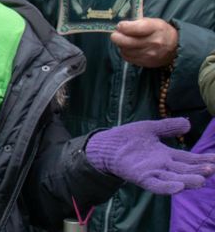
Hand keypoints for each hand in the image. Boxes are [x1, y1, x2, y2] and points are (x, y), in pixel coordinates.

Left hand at [86, 118, 214, 193]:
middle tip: (213, 169)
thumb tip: (188, 123)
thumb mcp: (151, 128)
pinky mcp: (141, 177)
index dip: (204, 160)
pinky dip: (166, 187)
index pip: (190, 159)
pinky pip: (156, 185)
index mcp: (167, 155)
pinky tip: (178, 187)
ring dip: (187, 181)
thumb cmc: (128, 138)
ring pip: (174, 179)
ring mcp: (152, 172)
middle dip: (200, 171)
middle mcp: (163, 166)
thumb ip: (168, 127)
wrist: (106, 145)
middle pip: (186, 171)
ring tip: (201, 181)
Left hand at [110, 18, 177, 67]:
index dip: (124, 27)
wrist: (175, 48)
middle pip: (126, 42)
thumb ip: (138, 22)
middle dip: (116, 37)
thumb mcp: (154, 22)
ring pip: (125, 50)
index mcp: (156, 29)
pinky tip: (128, 48)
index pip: (136, 28)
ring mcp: (149, 54)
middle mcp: (153, 42)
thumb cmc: (161, 31)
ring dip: (121, 45)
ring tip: (124, 41)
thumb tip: (121, 26)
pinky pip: (128, 58)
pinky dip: (125, 52)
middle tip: (115, 34)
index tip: (120, 26)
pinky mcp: (145, 63)